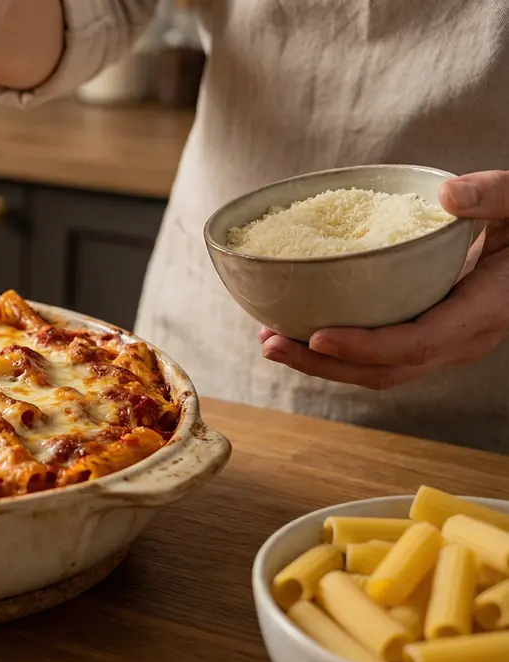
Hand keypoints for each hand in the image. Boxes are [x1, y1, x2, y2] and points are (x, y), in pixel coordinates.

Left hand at [260, 170, 508, 389]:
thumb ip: (493, 196)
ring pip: (380, 371)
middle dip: (324, 364)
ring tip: (271, 341)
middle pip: (386, 370)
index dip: (365, 347)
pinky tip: (299, 330)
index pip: (417, 343)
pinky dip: (338, 350)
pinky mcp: (430, 336)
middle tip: (270, 343)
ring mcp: (447, 343)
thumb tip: (449, 195)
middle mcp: (464, 338)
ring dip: (322, 363)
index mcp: (484, 309)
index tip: (318, 337)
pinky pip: (381, 356)